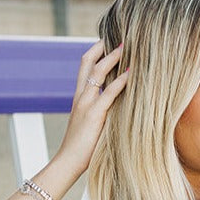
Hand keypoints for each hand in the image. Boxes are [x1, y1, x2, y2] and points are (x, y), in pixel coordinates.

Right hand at [55, 40, 129, 178]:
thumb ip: (102, 114)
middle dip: (101, 47)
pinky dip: (121, 81)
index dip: (95, 53)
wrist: (68, 162)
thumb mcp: (92, 126)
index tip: (108, 43)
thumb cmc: (81, 149)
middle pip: (87, 62)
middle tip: (118, 37)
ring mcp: (86, 104)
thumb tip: (120, 110)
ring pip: (97, 72)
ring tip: (127, 47)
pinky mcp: (94, 114)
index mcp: (79, 98)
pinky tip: (132, 73)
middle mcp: (81, 96)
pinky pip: (108, 93)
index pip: (84, 67)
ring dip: (112, 58)